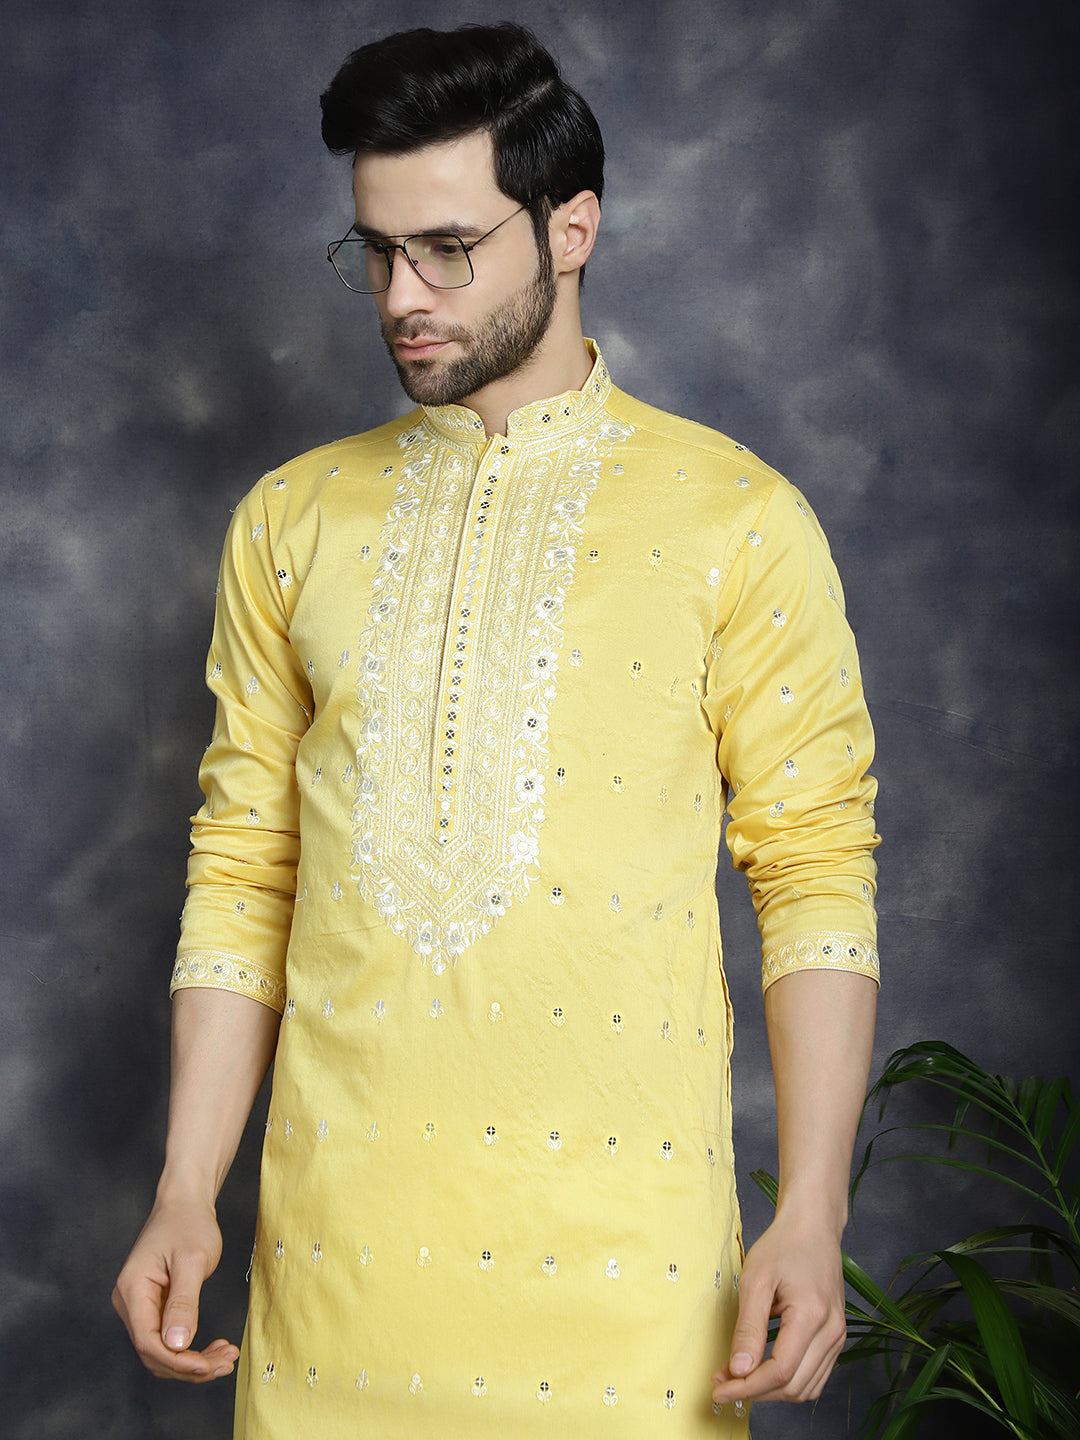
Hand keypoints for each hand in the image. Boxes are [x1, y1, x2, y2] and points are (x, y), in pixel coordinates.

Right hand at [112, 1194, 238, 1381]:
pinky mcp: (153, 1306)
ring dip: (192, 1361)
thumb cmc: (188, 1222)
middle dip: (189, 1365)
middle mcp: (130, 1302)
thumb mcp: (192, 1260)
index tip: (208, 1366)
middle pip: (153, 1351)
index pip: (147, 1341)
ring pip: (161, 1349)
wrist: (185, 1202)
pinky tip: (214, 1349)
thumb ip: (183, 1302)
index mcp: (133, 1289)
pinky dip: (190, 1348)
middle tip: (226, 1363)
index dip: (177, 1360)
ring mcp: (139, 1305)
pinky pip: (168, 1337)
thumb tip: (176, 1345)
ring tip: (226, 1357)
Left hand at [711, 1213, 846, 1405]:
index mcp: (812, 1317)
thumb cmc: (783, 1246)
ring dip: (771, 1391)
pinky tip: (764, 1369)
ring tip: (739, 1378)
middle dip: (755, 1392)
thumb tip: (739, 1370)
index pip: (780, 1371)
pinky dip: (788, 1381)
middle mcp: (832, 1332)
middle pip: (793, 1386)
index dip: (747, 1387)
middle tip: (723, 1383)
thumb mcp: (756, 1281)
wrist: (813, 1227)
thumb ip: (749, 1328)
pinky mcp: (835, 1336)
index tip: (719, 1389)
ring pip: (805, 1387)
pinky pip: (814, 1376)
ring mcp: (838, 1336)